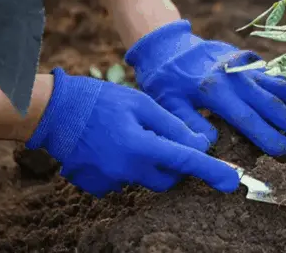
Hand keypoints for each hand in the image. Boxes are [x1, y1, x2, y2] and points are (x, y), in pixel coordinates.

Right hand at [25, 68, 238, 197]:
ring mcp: (110, 181)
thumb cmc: (100, 100)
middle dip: (175, 165)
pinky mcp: (97, 185)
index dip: (212, 171)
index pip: (186, 162)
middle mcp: (128, 169)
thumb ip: (172, 126)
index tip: (232, 182)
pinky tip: (113, 147)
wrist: (54, 111)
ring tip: (130, 135)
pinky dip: (126, 167)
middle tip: (164, 139)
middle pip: (168, 179)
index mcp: (141, 146)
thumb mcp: (141, 103)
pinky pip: (123, 181)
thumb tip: (199, 143)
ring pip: (146, 178)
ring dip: (149, 162)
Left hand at [124, 20, 285, 155]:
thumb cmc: (165, 79)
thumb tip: (208, 144)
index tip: (284, 150)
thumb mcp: (166, 103)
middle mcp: (235, 78)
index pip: (246, 118)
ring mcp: (244, 67)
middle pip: (269, 102)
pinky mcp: (249, 61)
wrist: (168, 44)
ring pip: (276, 85)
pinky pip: (274, 73)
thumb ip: (187, 123)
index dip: (266, 135)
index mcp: (214, 91)